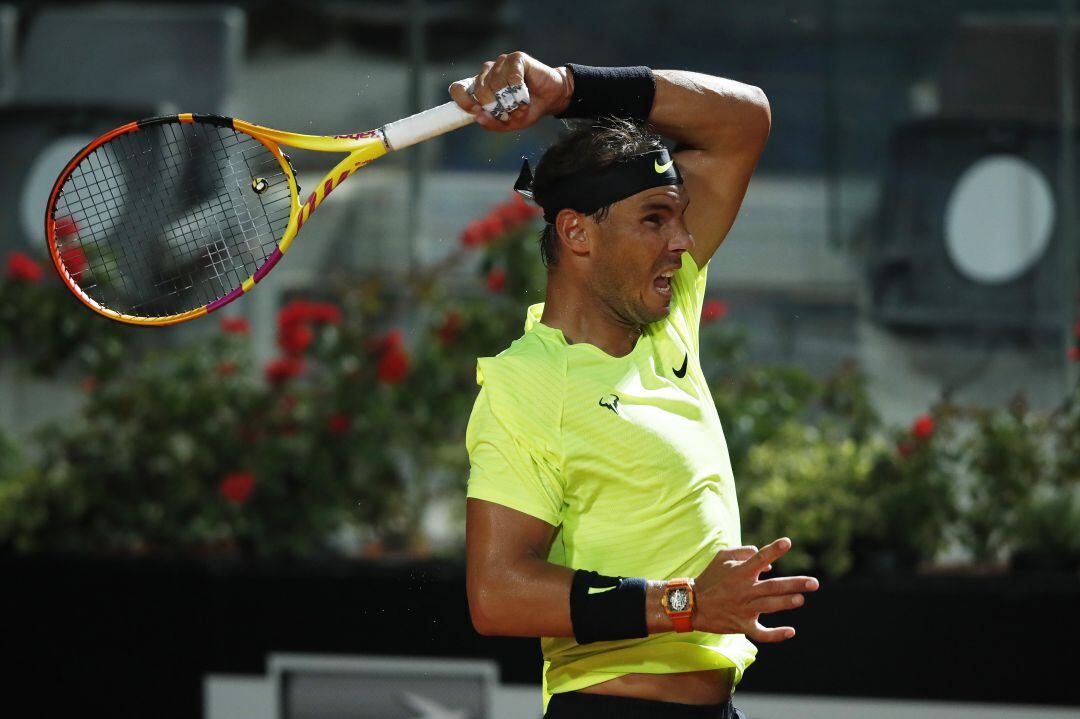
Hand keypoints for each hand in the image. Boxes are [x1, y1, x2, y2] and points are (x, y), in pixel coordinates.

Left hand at [448, 51, 571, 132]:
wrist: (551, 98)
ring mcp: (501, 63)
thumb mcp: (509, 123)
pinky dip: (520, 91)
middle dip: (495, 107)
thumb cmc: (528, 109)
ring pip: (496, 84)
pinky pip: (512, 77)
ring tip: (521, 104)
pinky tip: (526, 93)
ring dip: (511, 101)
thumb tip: (477, 118)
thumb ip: (492, 123)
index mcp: (481, 87)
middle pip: (479, 90)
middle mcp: (488, 73)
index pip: (459, 89)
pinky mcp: (516, 58)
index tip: (477, 111)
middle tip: (509, 113)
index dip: (464, 101)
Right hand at [692, 537, 818, 642]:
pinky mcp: (741, 626)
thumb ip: (744, 553)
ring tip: (801, 599)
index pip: (759, 558)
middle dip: (794, 584)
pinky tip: (791, 632)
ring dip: (785, 603)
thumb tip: (769, 563)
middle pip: (772, 586)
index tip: (787, 542)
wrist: (690, 604)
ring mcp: (743, 609)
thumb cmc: (709, 578)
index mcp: (739, 572)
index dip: (773, 550)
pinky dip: (775, 635)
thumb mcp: (722, 557)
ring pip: (768, 606)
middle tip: (814, 583)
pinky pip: (760, 633)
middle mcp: (743, 590)